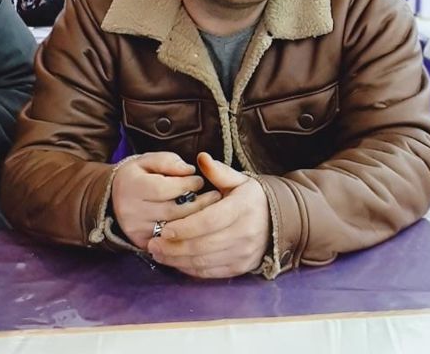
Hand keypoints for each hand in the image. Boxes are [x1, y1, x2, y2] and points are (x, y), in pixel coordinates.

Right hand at [111, 152, 221, 249]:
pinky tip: (199, 226)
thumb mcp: (149, 160)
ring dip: (196, 220)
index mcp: (132, 186)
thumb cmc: (138, 175)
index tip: (200, 179)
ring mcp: (136, 230)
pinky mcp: (142, 243)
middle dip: (198, 203)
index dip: (186, 184)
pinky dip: (186, 234)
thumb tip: (189, 170)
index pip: (164, 188)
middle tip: (215, 196)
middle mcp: (131, 211)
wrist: (113, 198)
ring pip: (174, 229)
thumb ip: (169, 161)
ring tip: (212, 210)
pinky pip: (169, 241)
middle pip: (172, 211)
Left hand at [148, 152, 270, 277]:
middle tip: (153, 244)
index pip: (210, 221)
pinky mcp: (241, 267)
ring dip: (178, 260)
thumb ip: (218, 171)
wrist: (277, 220)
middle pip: (204, 245)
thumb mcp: (238, 180)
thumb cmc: (250, 197)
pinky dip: (190, 269)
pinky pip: (211, 272)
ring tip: (158, 253)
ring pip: (205, 261)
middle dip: (174, 247)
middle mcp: (245, 232)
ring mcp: (244, 253)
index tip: (165, 229)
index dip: (185, 227)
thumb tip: (201, 158)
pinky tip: (175, 262)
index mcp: (243, 207)